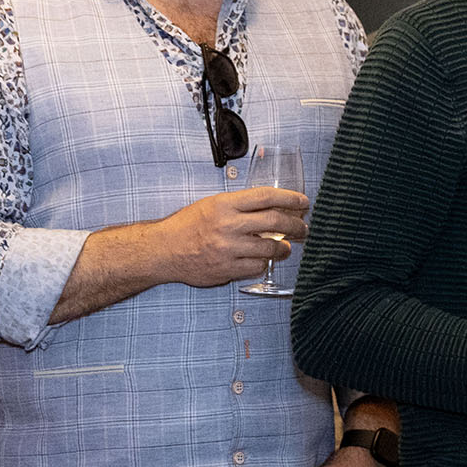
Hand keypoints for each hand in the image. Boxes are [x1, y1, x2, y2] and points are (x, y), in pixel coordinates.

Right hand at [149, 187, 308, 287]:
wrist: (163, 250)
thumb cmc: (187, 225)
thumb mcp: (212, 204)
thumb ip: (240, 205)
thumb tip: (273, 206)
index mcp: (225, 205)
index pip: (266, 197)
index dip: (290, 198)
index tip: (303, 202)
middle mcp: (228, 225)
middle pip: (275, 222)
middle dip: (296, 225)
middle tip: (303, 228)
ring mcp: (227, 249)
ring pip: (270, 248)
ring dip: (285, 248)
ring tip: (287, 247)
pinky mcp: (225, 269)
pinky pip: (256, 267)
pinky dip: (264, 263)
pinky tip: (264, 259)